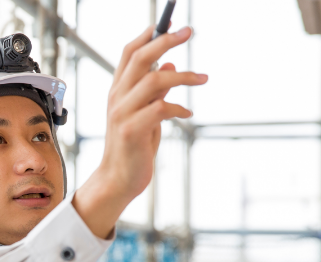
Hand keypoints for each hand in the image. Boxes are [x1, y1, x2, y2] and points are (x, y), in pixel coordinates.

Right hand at [73, 25, 206, 238]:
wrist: (119, 179)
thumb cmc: (133, 147)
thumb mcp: (144, 114)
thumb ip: (153, 91)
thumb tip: (168, 66)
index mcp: (118, 91)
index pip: (128, 53)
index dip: (148, 35)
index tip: (169, 23)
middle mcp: (117, 98)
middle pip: (139, 58)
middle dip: (165, 41)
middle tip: (189, 32)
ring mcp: (122, 113)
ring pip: (153, 80)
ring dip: (182, 76)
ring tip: (203, 77)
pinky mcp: (132, 130)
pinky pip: (161, 108)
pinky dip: (179, 108)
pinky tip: (188, 113)